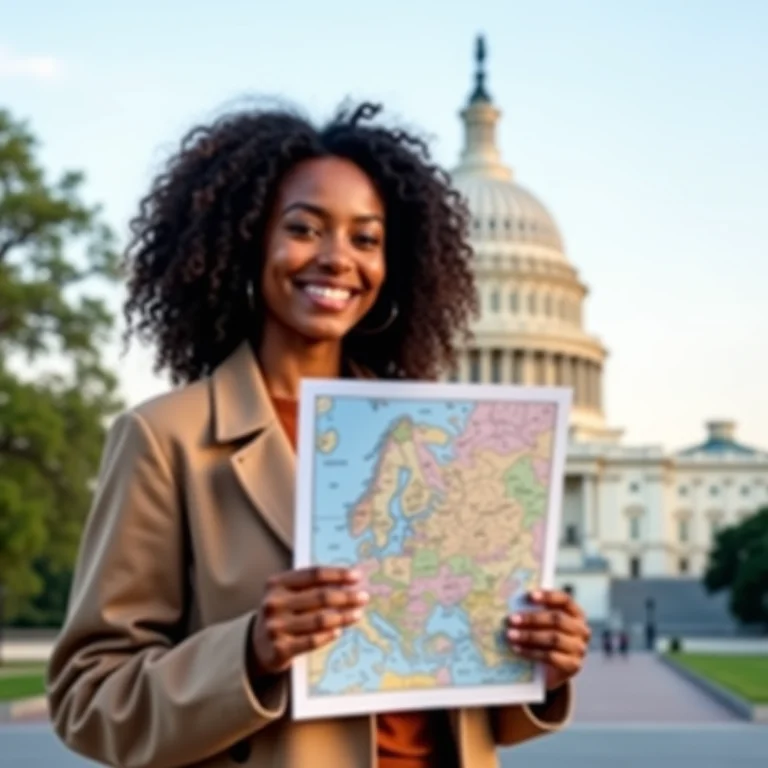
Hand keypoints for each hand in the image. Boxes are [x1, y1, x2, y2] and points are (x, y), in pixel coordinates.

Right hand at [251, 566, 368, 674]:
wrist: (258, 645)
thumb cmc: (282, 613)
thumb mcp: (288, 594)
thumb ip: (310, 586)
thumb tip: (348, 582)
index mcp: (277, 583)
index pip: (313, 574)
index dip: (337, 574)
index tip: (357, 576)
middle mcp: (274, 603)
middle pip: (319, 596)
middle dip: (346, 596)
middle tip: (363, 597)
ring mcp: (275, 627)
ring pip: (319, 620)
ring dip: (343, 616)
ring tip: (357, 614)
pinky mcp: (280, 649)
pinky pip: (311, 641)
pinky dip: (328, 635)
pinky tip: (339, 631)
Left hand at [506, 589, 589, 690]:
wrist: (552, 671)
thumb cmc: (544, 640)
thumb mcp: (543, 625)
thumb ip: (535, 612)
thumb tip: (515, 604)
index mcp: (576, 614)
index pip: (565, 600)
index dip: (548, 596)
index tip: (529, 596)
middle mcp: (582, 630)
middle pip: (557, 619)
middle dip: (532, 618)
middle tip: (511, 619)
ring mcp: (579, 648)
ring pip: (554, 638)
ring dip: (529, 636)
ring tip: (510, 635)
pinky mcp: (573, 665)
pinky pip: (551, 656)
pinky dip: (531, 652)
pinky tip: (517, 649)